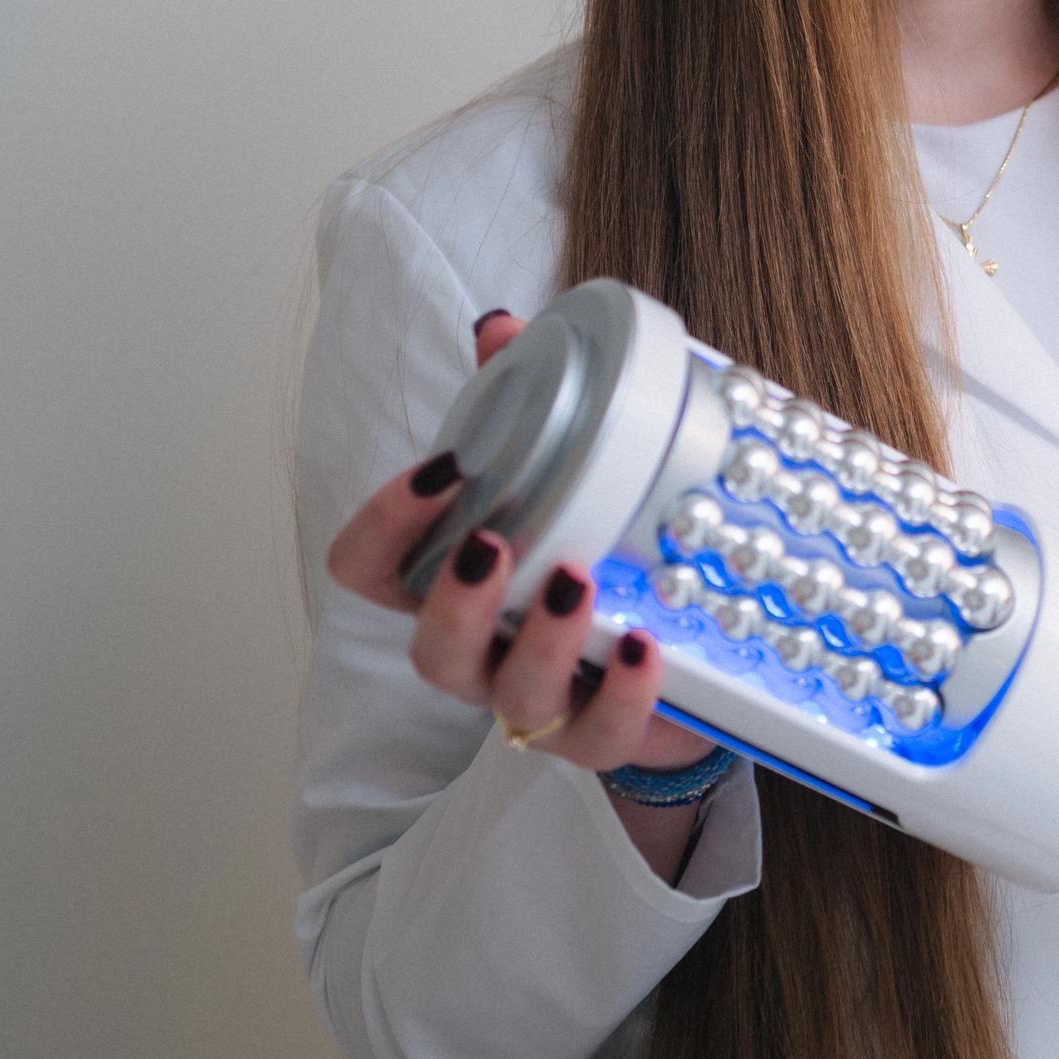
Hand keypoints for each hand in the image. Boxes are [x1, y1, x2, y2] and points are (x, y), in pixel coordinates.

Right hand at [323, 310, 716, 783]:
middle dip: (453, 600)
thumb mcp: (567, 470)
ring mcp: (539, 701)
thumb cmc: (600, 549)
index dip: (383, 526)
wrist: (688, 647)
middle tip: (495, 544)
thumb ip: (527, 399)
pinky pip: (600, 732)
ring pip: (509, 695)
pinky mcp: (604, 734)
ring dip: (539, 639)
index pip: (371, 569)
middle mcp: (482, 650)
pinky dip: (621, 691)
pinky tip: (645, 643)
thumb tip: (501, 325)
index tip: (441, 470)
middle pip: (429, 649)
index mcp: (455, 585)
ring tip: (580, 578)